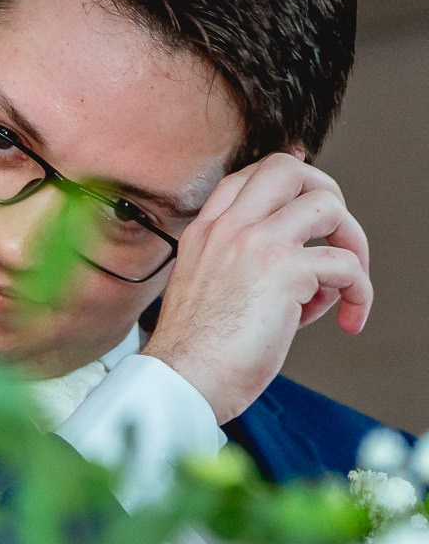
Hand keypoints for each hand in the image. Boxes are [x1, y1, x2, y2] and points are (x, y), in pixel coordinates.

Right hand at [143, 152, 371, 424]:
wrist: (183, 375)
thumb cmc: (195, 349)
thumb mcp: (205, 288)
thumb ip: (243, 267)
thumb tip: (307, 275)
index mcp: (205, 231)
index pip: (249, 176)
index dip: (291, 184)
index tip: (312, 209)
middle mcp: (229, 227)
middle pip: (289, 168)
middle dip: (327, 195)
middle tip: (334, 236)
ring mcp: (256, 243)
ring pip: (327, 205)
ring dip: (353, 243)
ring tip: (346, 282)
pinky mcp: (285, 271)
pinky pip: (347, 266)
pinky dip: (360, 294)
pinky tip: (346, 320)